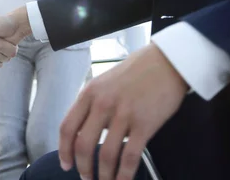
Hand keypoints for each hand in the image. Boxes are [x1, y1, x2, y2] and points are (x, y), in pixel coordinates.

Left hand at [58, 43, 187, 179]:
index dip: (63, 150)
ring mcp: (123, 115)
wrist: (166, 62)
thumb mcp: (104, 82)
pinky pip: (130, 157)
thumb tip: (83, 131)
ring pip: (106, 155)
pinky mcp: (144, 124)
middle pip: (83, 145)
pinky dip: (124, 175)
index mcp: (89, 93)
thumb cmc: (136, 72)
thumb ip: (92, 104)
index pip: (67, 127)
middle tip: (86, 178)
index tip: (65, 164)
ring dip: (104, 175)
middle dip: (83, 168)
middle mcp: (102, 104)